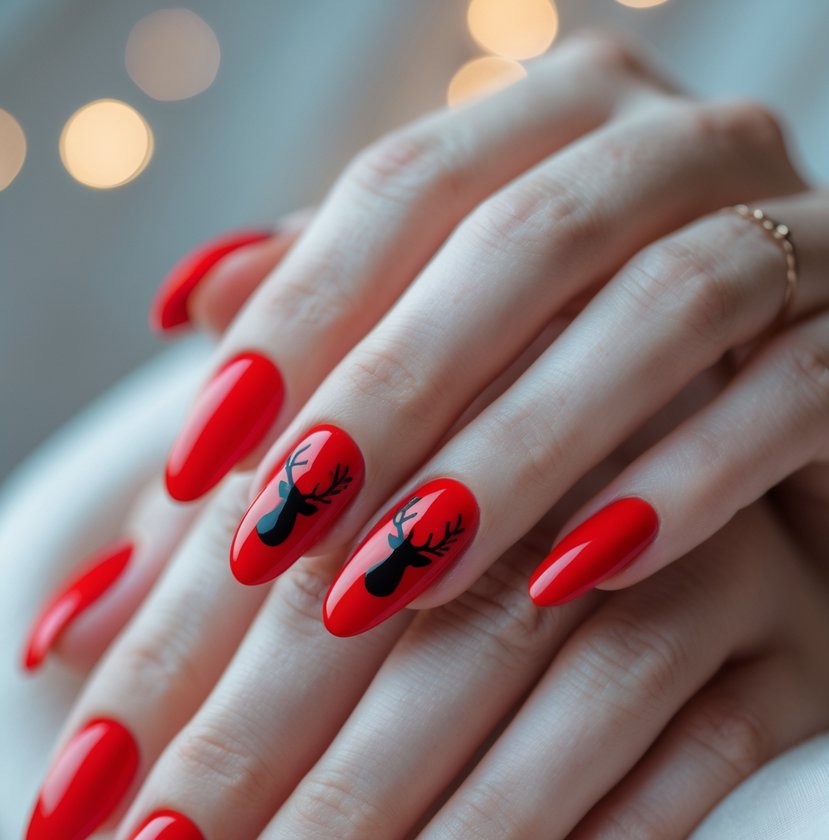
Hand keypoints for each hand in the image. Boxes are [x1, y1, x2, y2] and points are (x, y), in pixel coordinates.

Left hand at [23, 464, 828, 839]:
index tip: (81, 799)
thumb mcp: (363, 462)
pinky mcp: (811, 629)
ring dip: (457, 831)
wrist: (714, 438)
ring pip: (594, 666)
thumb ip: (222, 522)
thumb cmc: (505, 456)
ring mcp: (731, 530)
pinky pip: (728, 736)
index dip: (177, 640)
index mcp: (482, 342)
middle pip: (423, 593)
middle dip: (277, 763)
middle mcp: (610, 428)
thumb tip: (64, 621)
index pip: (293, 500)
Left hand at [150, 29, 825, 642]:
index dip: (293, 323)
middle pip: (523, 238)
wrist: (790, 438)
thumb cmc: (591, 388)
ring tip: (407, 572)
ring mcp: (801, 228)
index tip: (199, 460)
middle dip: (392, 394)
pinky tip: (586, 578)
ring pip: (667, 308)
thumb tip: (188, 296)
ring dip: (525, 450)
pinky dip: (689, 482)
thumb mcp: (460, 337)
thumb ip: (343, 305)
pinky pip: (794, 394)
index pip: (401, 188)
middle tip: (280, 532)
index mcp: (560, 117)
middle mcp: (681, 144)